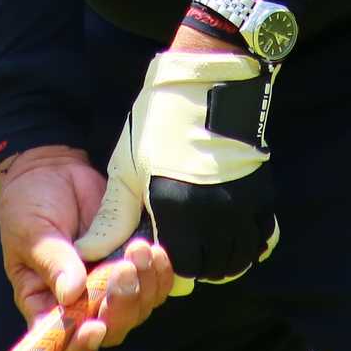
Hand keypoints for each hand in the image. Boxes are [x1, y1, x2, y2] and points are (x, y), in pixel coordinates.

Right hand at [0, 145, 176, 350]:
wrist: (53, 170)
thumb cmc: (29, 205)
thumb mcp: (32, 231)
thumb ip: (52, 261)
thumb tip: (71, 293)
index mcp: (45, 305)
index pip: (63, 344)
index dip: (80, 345)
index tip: (95, 327)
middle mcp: (80, 304)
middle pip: (110, 328)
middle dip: (122, 307)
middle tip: (124, 270)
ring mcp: (109, 286)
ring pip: (137, 309)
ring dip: (144, 286)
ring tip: (140, 249)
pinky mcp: (132, 266)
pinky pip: (154, 284)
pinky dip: (160, 273)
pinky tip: (157, 251)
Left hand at [79, 51, 278, 290]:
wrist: (209, 80)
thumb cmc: (160, 121)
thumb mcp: (128, 167)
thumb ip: (114, 216)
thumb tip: (89, 250)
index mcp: (173, 210)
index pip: (174, 268)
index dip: (165, 268)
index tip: (159, 255)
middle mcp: (211, 215)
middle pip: (209, 269)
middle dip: (194, 266)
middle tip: (182, 252)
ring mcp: (241, 206)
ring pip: (238, 259)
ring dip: (222, 261)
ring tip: (206, 246)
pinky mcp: (262, 194)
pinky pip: (262, 239)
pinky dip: (249, 245)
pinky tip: (233, 235)